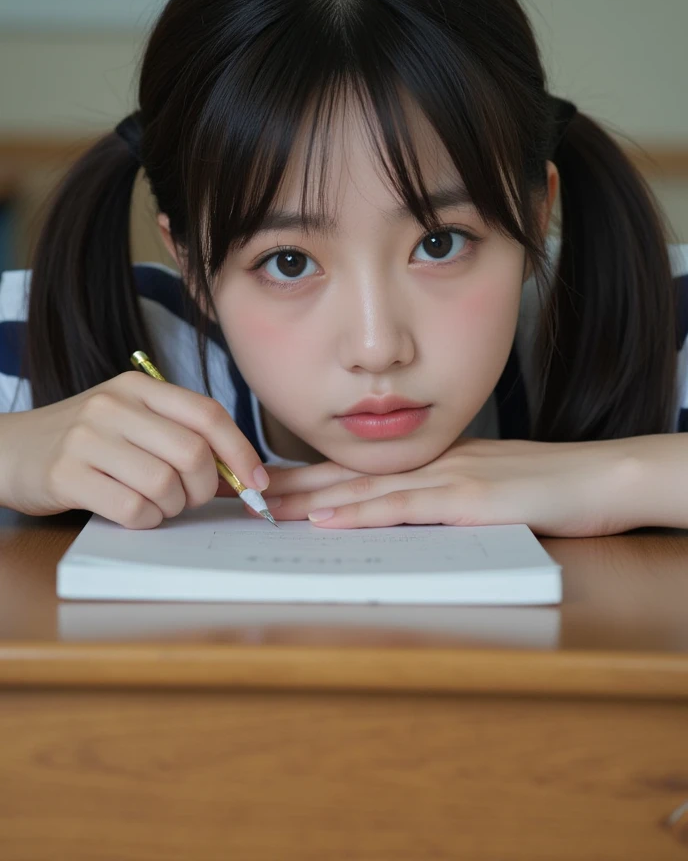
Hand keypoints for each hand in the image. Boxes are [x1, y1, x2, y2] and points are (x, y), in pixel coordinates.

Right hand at [0, 372, 268, 527]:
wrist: (10, 449)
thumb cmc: (85, 440)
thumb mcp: (131, 422)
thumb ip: (180, 437)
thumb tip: (242, 475)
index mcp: (138, 387)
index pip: (208, 414)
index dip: (241, 452)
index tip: (257, 482)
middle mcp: (114, 405)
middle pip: (192, 452)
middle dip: (205, 488)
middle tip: (191, 499)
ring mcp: (88, 438)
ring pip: (164, 484)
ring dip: (172, 507)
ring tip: (157, 505)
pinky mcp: (67, 474)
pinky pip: (131, 508)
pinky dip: (145, 520)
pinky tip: (134, 514)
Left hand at [255, 437, 642, 536]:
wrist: (600, 477)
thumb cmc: (551, 486)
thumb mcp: (492, 483)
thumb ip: (450, 492)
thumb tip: (413, 508)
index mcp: (437, 459)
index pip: (365, 466)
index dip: (317, 473)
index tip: (276, 481)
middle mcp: (434, 462)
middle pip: (351, 472)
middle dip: (296, 483)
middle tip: (249, 493)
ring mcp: (449, 477)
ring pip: (365, 487)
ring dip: (311, 498)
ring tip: (267, 508)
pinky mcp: (467, 500)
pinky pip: (402, 507)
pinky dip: (359, 513)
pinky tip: (326, 519)